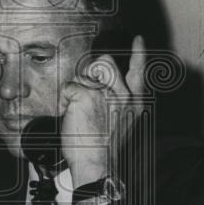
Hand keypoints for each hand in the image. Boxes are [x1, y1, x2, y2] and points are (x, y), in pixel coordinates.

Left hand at [59, 35, 145, 187]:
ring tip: (77, 110)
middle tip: (86, 87)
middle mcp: (122, 95)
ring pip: (84, 74)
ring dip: (76, 89)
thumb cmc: (105, 149)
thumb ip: (120, 104)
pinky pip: (69, 86)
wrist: (97, 165)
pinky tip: (68, 113)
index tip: (138, 39)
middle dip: (92, 69)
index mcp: (134, 102)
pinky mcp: (85, 95)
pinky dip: (64, 100)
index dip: (139, 53)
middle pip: (105, 63)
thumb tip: (108, 92)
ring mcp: (104, 93)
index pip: (139, 72)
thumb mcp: (124, 125)